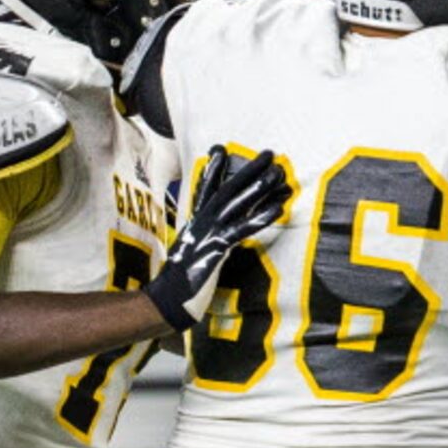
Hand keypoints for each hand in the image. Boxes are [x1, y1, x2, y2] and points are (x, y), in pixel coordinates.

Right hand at [146, 148, 291, 330]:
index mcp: (195, 223)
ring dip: (260, 187)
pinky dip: (262, 217)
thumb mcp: (190, 257)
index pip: (205, 190)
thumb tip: (213, 244)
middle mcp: (201, 223)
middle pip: (228, 189)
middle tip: (270, 153)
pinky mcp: (218, 249)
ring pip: (237, 203)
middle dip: (249, 169)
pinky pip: (243, 228)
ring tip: (280, 174)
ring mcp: (209, 233)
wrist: (167, 299)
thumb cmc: (180, 284)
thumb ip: (201, 244)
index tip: (221, 148)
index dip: (214, 169)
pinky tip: (279, 208)